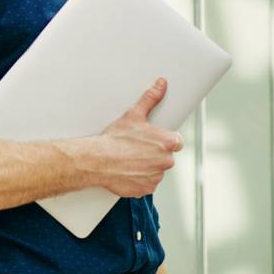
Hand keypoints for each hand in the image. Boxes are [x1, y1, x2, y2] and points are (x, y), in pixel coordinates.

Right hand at [97, 78, 183, 197]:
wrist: (97, 160)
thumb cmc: (115, 138)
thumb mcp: (133, 114)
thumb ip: (151, 99)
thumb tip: (161, 84)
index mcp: (168, 142)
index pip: (176, 142)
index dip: (163, 140)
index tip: (151, 140)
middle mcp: (166, 161)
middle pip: (165, 157)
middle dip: (153, 153)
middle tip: (135, 148)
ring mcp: (156, 177)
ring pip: (155, 170)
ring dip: (146, 166)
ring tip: (129, 159)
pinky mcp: (146, 189)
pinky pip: (146, 183)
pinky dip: (139, 179)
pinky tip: (127, 170)